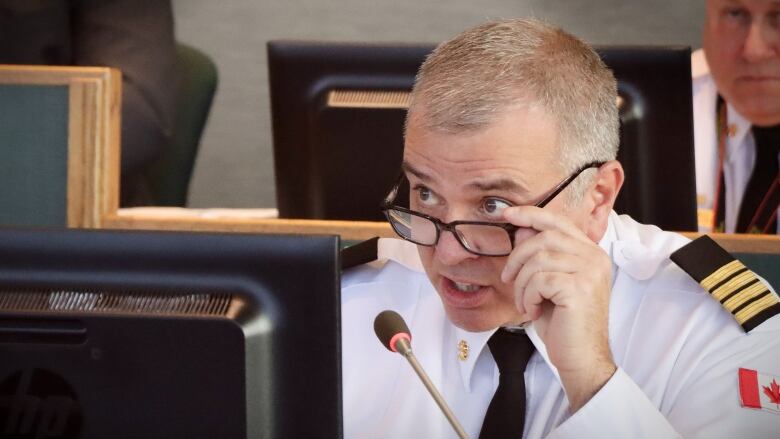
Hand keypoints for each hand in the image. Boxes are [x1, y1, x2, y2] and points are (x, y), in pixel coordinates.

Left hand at [501, 206, 615, 411]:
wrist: (581, 358)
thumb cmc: (563, 324)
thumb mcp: (547, 285)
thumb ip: (539, 257)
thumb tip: (522, 231)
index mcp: (589, 253)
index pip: (558, 222)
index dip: (530, 214)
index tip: (507, 214)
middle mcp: (594, 257)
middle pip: (544, 237)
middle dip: (517, 257)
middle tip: (508, 279)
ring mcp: (590, 272)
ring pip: (539, 259)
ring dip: (521, 283)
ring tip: (524, 302)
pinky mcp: (580, 288)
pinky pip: (539, 280)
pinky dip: (527, 296)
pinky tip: (532, 311)